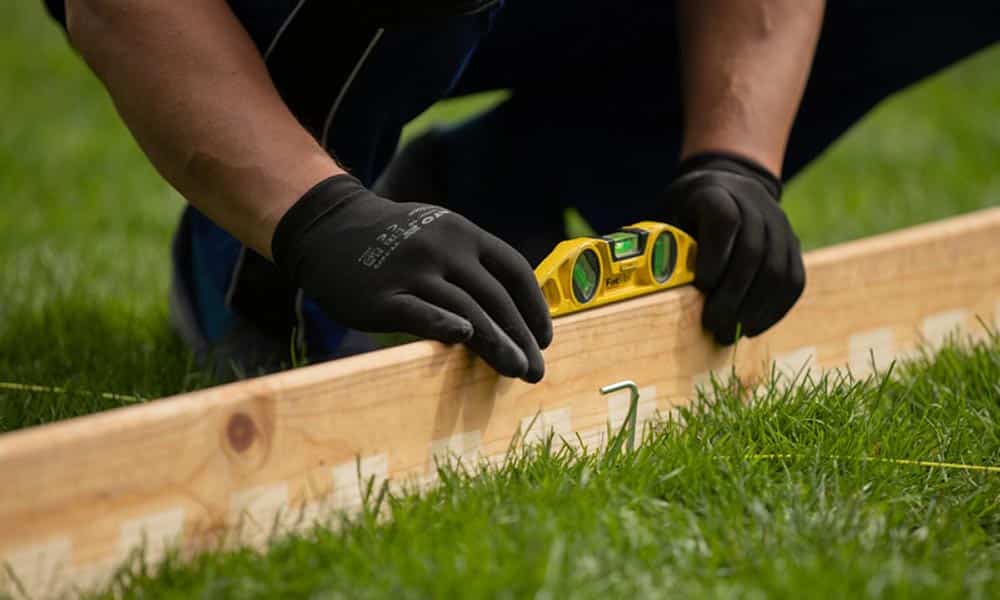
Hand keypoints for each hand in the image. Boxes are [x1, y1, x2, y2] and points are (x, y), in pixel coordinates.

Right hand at [271, 175, 552, 381]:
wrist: (328, 227)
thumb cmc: (390, 240)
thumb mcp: (436, 234)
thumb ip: (469, 265)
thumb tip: (508, 314)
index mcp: (463, 233)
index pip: (514, 270)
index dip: (535, 307)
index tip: (544, 338)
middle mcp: (444, 248)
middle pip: (496, 297)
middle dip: (521, 337)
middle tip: (536, 370)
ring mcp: (414, 270)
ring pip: (467, 311)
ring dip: (496, 344)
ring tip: (516, 370)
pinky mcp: (384, 295)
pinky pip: (421, 314)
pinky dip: (444, 326)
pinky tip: (464, 341)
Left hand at [662, 153, 804, 344]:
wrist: (728, 184)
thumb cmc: (686, 211)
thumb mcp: (668, 215)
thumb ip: (662, 245)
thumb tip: (642, 286)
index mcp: (716, 193)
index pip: (724, 221)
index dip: (715, 256)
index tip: (701, 287)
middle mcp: (754, 204)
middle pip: (754, 251)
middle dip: (733, 294)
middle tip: (714, 324)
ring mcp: (779, 223)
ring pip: (778, 269)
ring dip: (755, 307)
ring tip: (732, 332)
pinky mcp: (793, 244)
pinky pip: (794, 280)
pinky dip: (775, 309)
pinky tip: (752, 326)